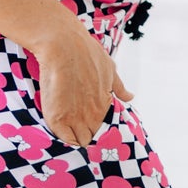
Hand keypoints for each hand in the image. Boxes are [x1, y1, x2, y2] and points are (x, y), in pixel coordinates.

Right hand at [29, 27, 133, 147]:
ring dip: (74, 139)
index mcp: (104, 104)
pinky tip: (59, 133)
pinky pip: (63, 139)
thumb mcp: (109, 68)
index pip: (103, 129)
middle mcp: (92, 114)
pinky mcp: (57, 119)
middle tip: (75, 130)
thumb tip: (130, 97)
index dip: (94, 129)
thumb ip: (118, 86)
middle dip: (85, 136)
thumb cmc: (86, 52)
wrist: (63, 45)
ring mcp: (75, 118)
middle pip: (91, 137)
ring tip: (66, 133)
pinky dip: (62, 140)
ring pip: (79, 142)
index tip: (87, 126)